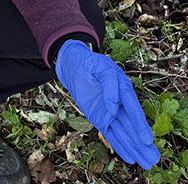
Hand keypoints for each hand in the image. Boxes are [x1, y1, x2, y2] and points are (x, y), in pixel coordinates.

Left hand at [56, 40, 159, 168]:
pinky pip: (110, 134)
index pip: (132, 107)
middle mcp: (119, 102)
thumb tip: (113, 105)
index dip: (140, 123)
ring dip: (134, 148)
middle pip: (132, 125)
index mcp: (123, 88)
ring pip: (123, 132)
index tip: (146, 139)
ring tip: (147, 164)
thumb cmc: (88, 63)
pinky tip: (130, 158)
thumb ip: (108, 82)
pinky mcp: (101, 118)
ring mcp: (110, 112)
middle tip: (154, 158)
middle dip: (142, 142)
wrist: (72, 65)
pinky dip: (119, 146)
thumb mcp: (99, 66)